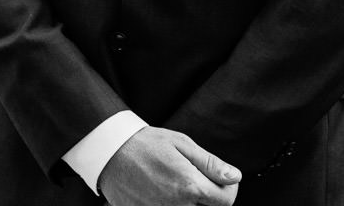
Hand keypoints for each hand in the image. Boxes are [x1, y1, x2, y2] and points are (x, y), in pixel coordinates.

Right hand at [98, 127, 240, 205]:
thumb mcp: (181, 144)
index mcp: (190, 186)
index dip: (228, 187)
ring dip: (189, 201)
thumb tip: (235, 177)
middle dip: (207, 195)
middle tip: (191, 177)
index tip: (217, 177)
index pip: (227, 200)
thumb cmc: (144, 144)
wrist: (108, 151)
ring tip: (174, 184)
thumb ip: (210, 164)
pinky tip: (160, 192)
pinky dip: (170, 204)